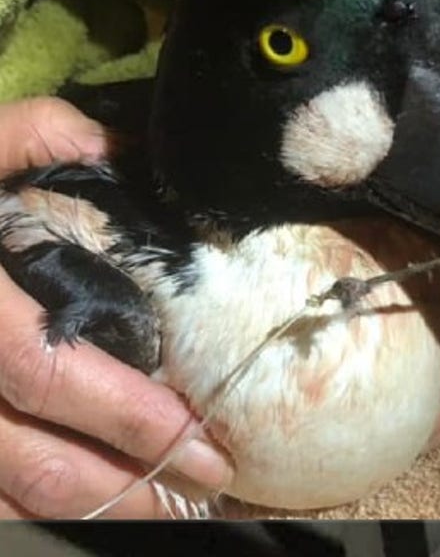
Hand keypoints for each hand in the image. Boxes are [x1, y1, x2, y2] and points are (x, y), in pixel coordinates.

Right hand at [0, 97, 232, 517]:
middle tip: (208, 485)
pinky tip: (91, 510)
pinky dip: (33, 517)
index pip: (47, 371)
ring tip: (165, 510)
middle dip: (130, 486)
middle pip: (34, 462)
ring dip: (90, 514)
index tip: (203, 439)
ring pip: (6, 501)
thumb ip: (33, 135)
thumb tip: (118, 141)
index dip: (126, 416)